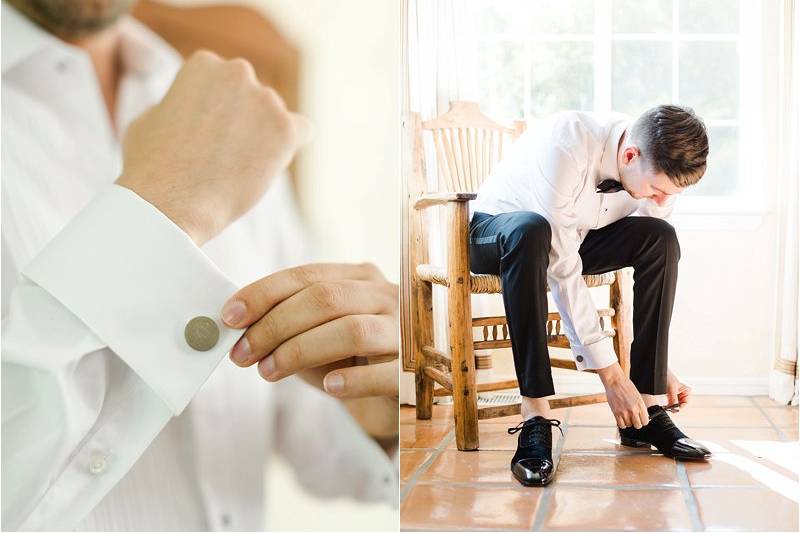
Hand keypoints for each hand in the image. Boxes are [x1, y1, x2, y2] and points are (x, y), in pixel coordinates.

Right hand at [117, 50, 310, 244]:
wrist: (171, 202)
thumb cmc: (151, 166)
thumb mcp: (149, 119)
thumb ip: (177, 105)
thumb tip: (185, 107)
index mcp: (204, 64)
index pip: (225, 83)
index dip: (217, 113)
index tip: (205, 136)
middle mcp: (238, 72)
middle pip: (253, 97)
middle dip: (243, 122)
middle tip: (223, 154)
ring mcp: (266, 100)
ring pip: (276, 117)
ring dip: (263, 138)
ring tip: (236, 168)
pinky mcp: (286, 129)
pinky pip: (303, 131)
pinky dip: (290, 147)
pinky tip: (271, 164)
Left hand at [221, 263, 397, 399]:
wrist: (393, 398)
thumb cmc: (347, 361)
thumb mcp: (314, 337)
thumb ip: (284, 327)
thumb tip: (235, 328)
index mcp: (359, 278)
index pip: (307, 276)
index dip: (264, 294)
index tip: (229, 317)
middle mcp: (386, 295)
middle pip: (326, 298)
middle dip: (275, 325)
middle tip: (242, 354)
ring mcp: (405, 331)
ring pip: (352, 330)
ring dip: (301, 350)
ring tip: (269, 372)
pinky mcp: (414, 370)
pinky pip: (385, 372)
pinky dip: (353, 379)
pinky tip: (329, 387)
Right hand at [597, 362, 649, 428]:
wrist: (615, 381)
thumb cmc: (626, 386)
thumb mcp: (637, 396)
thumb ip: (640, 407)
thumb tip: (641, 416)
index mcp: (640, 405)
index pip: (645, 421)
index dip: (643, 421)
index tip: (640, 419)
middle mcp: (633, 410)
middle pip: (638, 425)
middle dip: (636, 423)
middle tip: (633, 418)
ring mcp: (624, 412)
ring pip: (628, 425)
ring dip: (627, 422)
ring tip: (625, 416)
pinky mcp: (616, 412)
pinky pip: (620, 424)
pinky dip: (621, 423)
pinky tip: (621, 418)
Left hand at [666, 369, 690, 409]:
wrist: (659, 373)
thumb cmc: (668, 378)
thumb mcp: (672, 390)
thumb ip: (674, 399)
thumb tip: (674, 409)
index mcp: (687, 391)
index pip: (686, 403)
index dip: (680, 407)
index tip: (674, 410)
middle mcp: (683, 393)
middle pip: (680, 404)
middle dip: (674, 407)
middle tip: (669, 409)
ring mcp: (677, 394)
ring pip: (675, 404)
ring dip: (671, 406)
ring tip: (666, 407)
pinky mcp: (671, 395)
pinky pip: (671, 402)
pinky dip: (668, 404)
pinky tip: (665, 405)